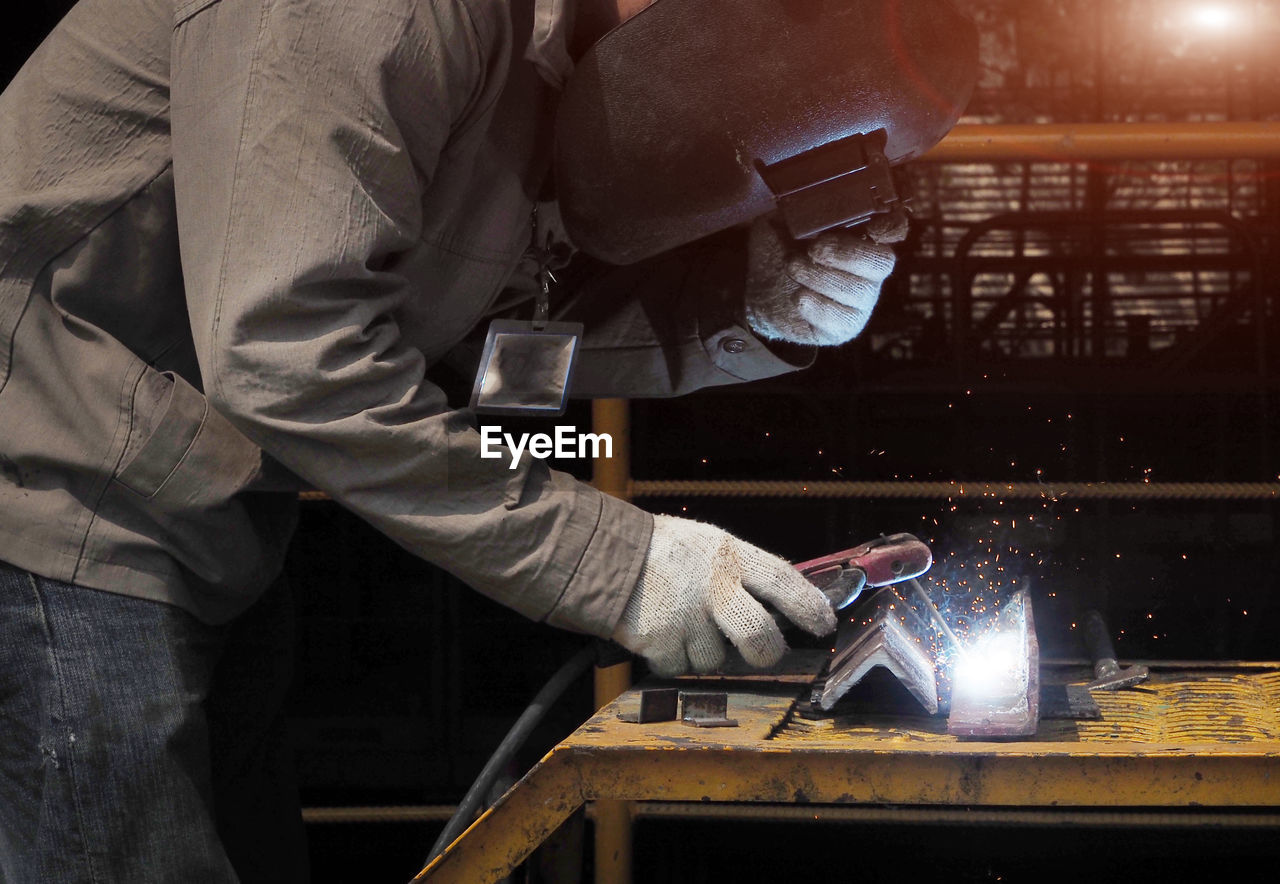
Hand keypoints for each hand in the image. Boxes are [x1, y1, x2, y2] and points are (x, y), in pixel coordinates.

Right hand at [612, 515, 836, 675]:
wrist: (601, 555)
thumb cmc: (660, 551)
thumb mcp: (706, 544)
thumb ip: (740, 570)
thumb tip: (780, 601)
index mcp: (728, 555)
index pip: (782, 580)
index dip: (808, 605)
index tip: (824, 624)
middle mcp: (713, 585)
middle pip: (760, 636)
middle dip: (766, 653)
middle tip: (763, 653)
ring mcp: (687, 615)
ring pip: (715, 660)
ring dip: (702, 653)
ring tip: (683, 626)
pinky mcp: (661, 640)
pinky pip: (679, 668)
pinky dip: (671, 659)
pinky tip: (660, 635)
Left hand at [744, 215, 899, 346]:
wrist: (758, 291)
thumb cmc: (778, 253)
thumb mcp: (782, 223)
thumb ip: (796, 211)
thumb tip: (802, 203)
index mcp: (860, 238)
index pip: (892, 230)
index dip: (890, 227)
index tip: (873, 226)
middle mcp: (868, 271)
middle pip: (881, 262)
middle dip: (847, 254)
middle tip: (814, 249)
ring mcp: (859, 302)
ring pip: (859, 292)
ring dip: (822, 277)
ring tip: (793, 268)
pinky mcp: (844, 328)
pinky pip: (842, 320)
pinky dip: (818, 307)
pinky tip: (799, 297)